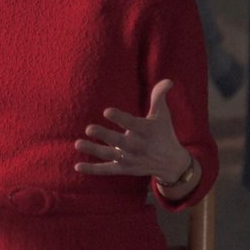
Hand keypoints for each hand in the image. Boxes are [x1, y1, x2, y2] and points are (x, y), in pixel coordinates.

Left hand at [76, 79, 193, 181]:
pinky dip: (93, 169)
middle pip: (119, 141)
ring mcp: (130, 159)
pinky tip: (78, 166)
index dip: (120, 118)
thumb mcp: (163, 115)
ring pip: (110, 155)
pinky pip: (107, 169)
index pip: (132, 124)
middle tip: (88, 128)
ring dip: (94, 150)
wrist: (172, 163)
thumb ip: (159, 96)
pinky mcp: (124, 169)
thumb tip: (168, 80)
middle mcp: (137, 146)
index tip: (106, 111)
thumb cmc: (164, 134)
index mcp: (146, 131)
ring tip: (78, 143)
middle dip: (104, 135)